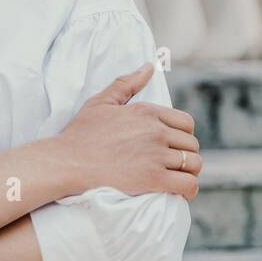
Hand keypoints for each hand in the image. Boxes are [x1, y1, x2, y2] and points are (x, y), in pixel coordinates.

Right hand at [59, 62, 202, 198]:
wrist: (67, 162)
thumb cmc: (80, 134)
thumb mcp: (101, 102)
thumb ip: (126, 83)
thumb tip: (148, 67)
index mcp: (147, 112)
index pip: (186, 123)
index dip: (183, 136)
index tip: (172, 147)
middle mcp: (155, 131)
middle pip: (192, 144)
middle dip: (185, 155)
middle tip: (173, 166)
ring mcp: (156, 155)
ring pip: (193, 164)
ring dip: (189, 173)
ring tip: (177, 179)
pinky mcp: (153, 178)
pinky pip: (188, 184)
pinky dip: (189, 190)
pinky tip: (180, 193)